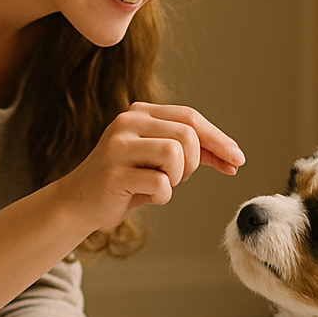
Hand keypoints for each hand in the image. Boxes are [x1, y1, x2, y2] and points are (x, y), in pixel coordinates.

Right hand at [59, 102, 243, 231]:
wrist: (80, 203)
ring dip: (177, 177)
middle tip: (181, 178)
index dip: (218, 139)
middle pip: (187, 134)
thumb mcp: (160, 160)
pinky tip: (144, 195)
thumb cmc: (126, 181)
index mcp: (140, 113)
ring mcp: (118, 146)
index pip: (190, 117)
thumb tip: (233, 157)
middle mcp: (127, 122)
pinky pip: (160, 183)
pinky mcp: (113, 173)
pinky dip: (162, 196)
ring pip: (175, 154)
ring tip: (160, 184)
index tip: (237, 159)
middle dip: (196, 161)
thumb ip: (192, 152)